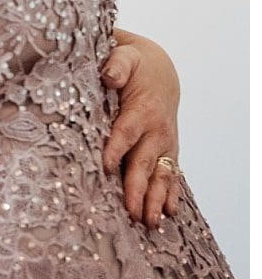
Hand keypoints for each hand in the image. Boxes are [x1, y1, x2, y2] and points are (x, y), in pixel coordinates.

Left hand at [102, 32, 181, 225]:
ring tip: (150, 223)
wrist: (160, 70)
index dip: (116, 150)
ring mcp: (165, 144)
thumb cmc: (135, 63)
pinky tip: (168, 215)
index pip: (126, 133)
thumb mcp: (125, 55)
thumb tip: (110, 76)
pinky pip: (171, 176)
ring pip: (161, 176)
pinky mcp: (168, 151)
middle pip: (144, 163)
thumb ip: (117, 64)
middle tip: (132, 213)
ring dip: (156, 200)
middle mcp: (157, 131)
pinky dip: (171, 196)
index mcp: (142, 109)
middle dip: (138, 189)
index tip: (106, 168)